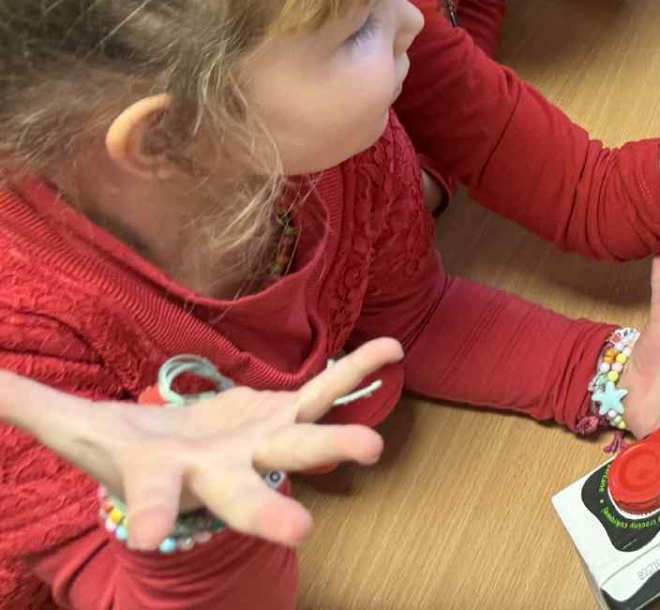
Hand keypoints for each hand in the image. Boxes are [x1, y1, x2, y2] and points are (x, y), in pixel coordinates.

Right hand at [0, 341, 399, 550]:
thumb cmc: (124, 448)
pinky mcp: (285, 414)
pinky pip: (326, 391)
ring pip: (301, 448)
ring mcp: (259, 447)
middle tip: (301, 532)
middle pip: (243, 497)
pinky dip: (358, 371)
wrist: (177, 456)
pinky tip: (393, 350)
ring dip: (336, 447)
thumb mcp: (73, 426)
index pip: (146, 504)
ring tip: (372, 446)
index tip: (141, 540)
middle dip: (268, 513)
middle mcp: (217, 474)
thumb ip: (27, 406)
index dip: (144, 519)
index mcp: (160, 481)